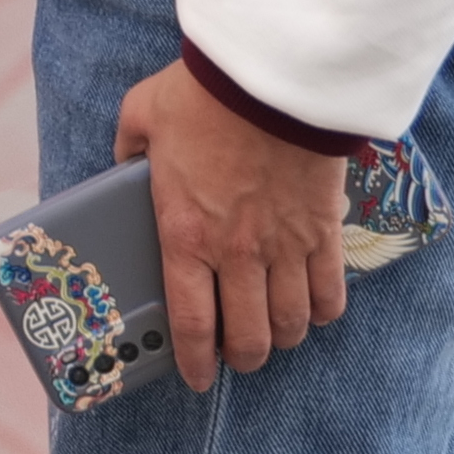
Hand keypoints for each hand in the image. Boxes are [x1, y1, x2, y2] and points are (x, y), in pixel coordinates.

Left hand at [114, 61, 351, 391]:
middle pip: (248, 338)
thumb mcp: (142, 115)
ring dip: (282, 337)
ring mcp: (285, 246)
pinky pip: (330, 292)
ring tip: (274, 332)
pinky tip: (314, 307)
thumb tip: (123, 164)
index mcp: (186, 234)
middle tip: (237, 354)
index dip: (195, 362)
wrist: (273, 75)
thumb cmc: (204, 94)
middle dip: (242, 358)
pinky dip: (323, 310)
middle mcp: (237, 253)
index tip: (197, 377)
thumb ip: (128, 147)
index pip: (191, 324)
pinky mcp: (324, 230)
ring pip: (291, 323)